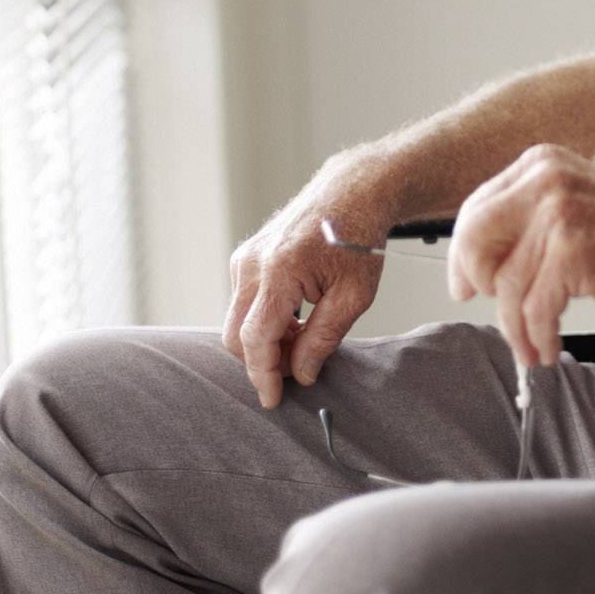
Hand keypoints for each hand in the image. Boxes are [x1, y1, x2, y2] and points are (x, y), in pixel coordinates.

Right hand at [223, 157, 394, 407]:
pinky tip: (296, 318)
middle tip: (299, 367)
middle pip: (235, 335)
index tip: (273, 401)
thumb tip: (301, 375)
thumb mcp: (354, 296)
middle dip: (263, 360)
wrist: (352, 193)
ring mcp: (244, 258)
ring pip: (237, 321)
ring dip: (265, 341)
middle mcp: (252, 262)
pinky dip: (264, 321)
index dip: (263, 375)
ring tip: (305, 337)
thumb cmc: (359, 238)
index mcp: (280, 270)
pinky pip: (243, 304)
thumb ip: (324, 338)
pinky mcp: (245, 257)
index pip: (256, 339)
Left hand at [446, 145, 594, 370]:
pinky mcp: (575, 253)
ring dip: (515, 328)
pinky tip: (548, 349)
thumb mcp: (577, 202)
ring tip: (530, 345)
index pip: (475, 209)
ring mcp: (559, 215)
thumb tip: (476, 262)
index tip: (466, 283)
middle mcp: (544, 181)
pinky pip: (534, 310)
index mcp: (540, 164)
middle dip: (477, 283)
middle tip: (493, 311)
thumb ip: (530, 219)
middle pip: (475, 240)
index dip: (465, 254)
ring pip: (505, 285)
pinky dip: (537, 339)